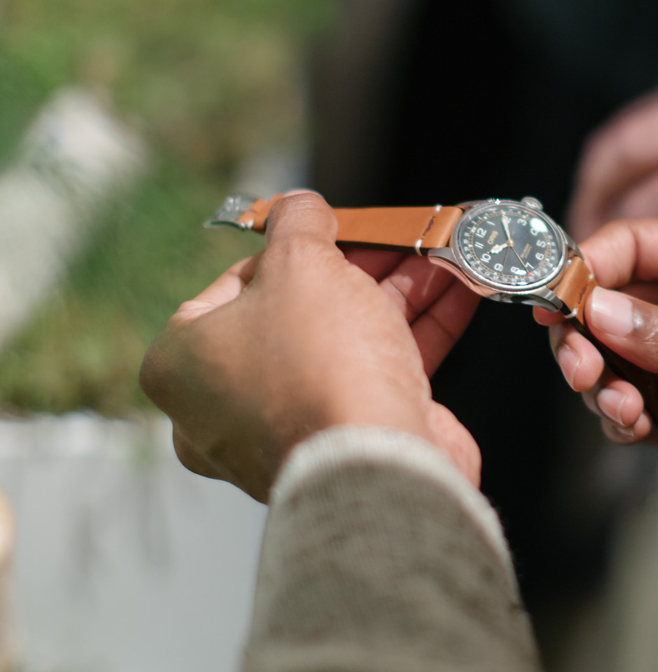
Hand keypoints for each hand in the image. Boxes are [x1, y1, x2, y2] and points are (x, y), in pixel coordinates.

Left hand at [140, 193, 480, 501]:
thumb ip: (299, 222)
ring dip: (400, 293)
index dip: (291, 247)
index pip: (235, 283)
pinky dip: (417, 333)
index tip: (333, 226)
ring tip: (439, 252)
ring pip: (346, 342)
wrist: (377, 467)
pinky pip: (378, 375)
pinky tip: (458, 291)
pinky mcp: (347, 444)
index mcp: (185, 362)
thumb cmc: (318, 366)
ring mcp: (288, 430)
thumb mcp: (301, 262)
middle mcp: (225, 405)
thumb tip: (299, 204)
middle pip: (299, 312)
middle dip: (359, 267)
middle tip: (393, 236)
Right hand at [536, 214, 657, 444]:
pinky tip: (630, 422)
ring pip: (610, 356)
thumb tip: (603, 313)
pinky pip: (630, 404)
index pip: (636, 242)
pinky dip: (616, 415)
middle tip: (579, 361)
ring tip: (614, 400)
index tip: (554, 298)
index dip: (588, 266)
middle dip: (584, 330)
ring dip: (597, 378)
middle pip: (610, 302)